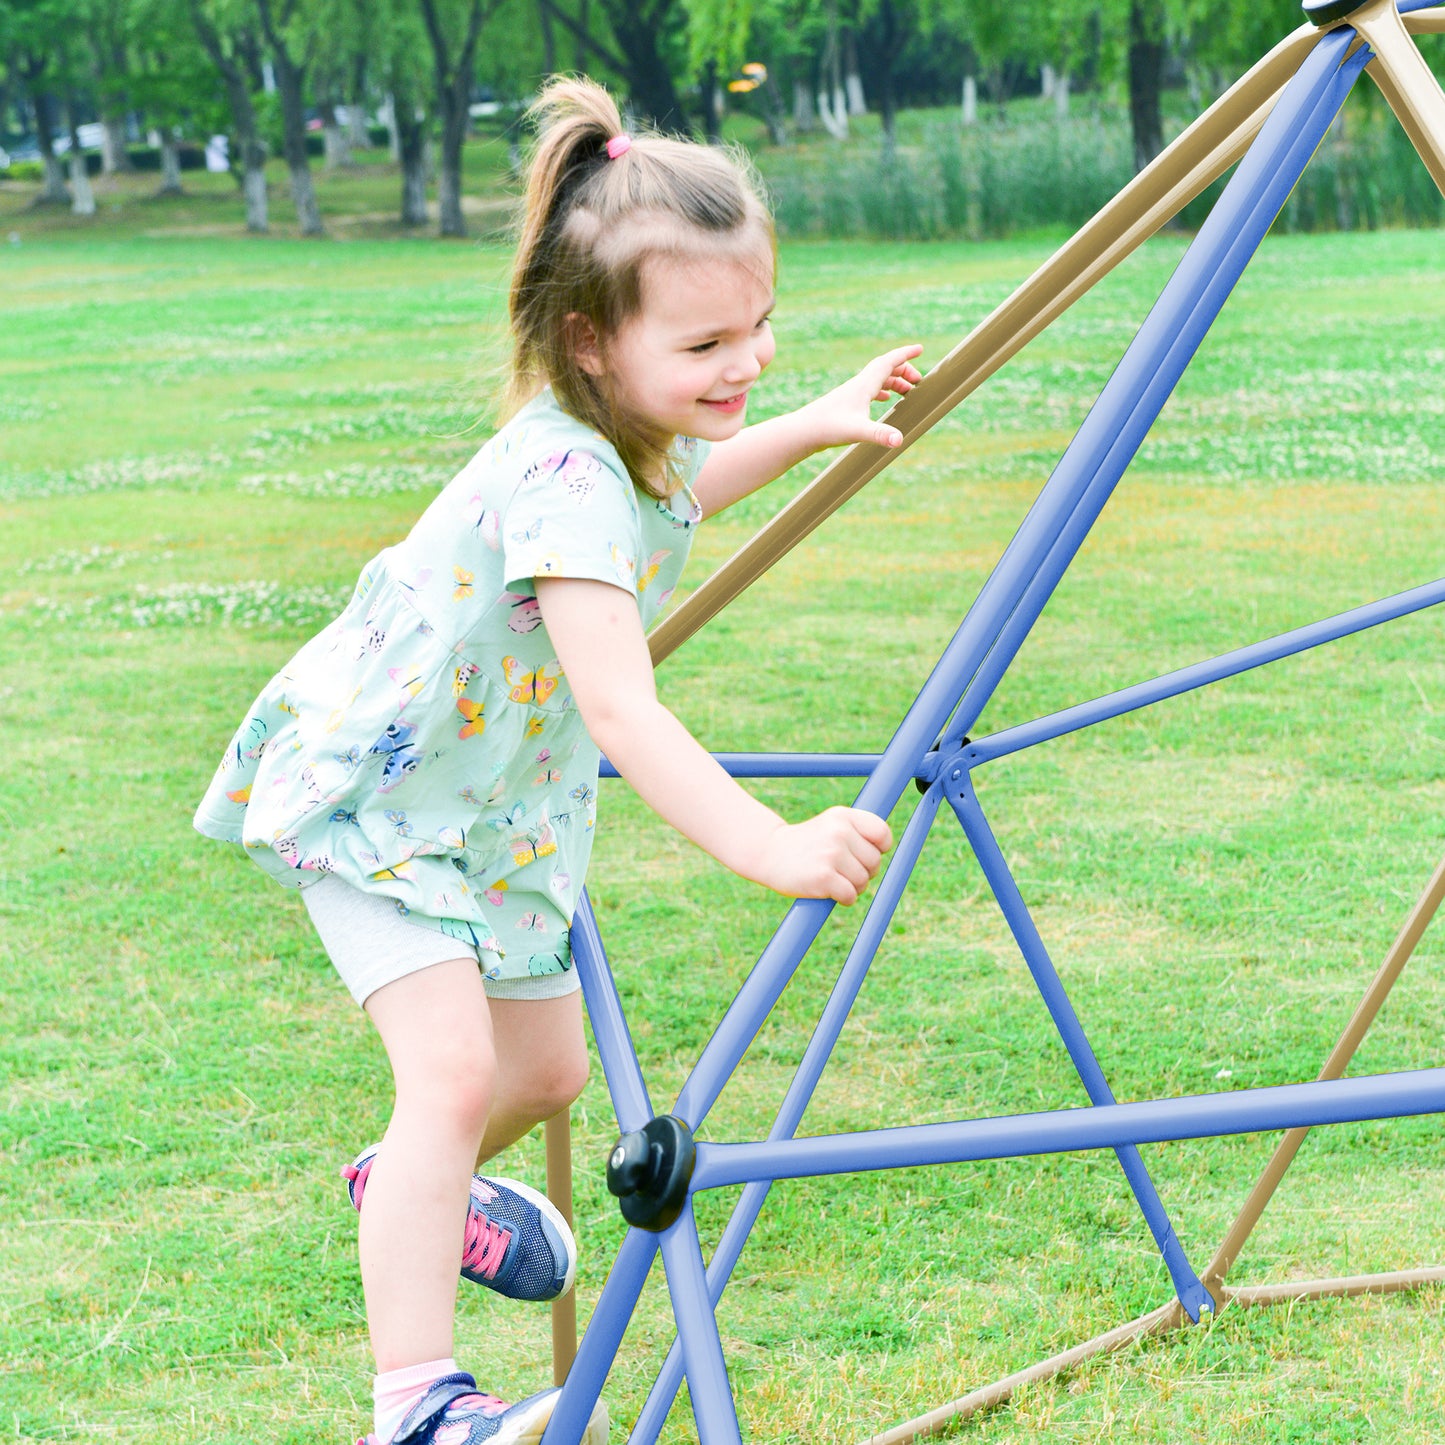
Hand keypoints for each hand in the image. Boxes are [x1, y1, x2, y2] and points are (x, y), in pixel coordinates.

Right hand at [753, 806, 893, 904]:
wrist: (769, 853)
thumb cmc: (807, 843)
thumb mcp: (832, 825)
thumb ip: (859, 831)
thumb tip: (888, 850)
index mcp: (844, 816)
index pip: (882, 834)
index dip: (879, 850)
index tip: (862, 854)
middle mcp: (839, 832)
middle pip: (874, 862)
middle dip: (863, 872)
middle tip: (842, 870)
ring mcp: (831, 854)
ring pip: (863, 881)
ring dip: (852, 887)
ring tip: (833, 879)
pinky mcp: (823, 877)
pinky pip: (850, 895)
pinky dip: (844, 898)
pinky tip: (829, 892)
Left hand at [804, 344, 923, 451]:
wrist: (802, 432)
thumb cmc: (828, 428)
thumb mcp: (858, 431)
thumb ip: (880, 434)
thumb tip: (899, 440)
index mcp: (863, 385)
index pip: (888, 362)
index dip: (905, 354)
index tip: (920, 348)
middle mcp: (858, 386)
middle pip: (885, 369)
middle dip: (904, 371)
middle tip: (918, 382)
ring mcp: (851, 395)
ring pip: (877, 380)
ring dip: (894, 382)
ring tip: (907, 392)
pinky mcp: (846, 405)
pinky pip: (868, 391)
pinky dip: (881, 391)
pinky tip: (885, 400)